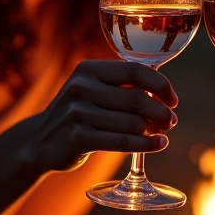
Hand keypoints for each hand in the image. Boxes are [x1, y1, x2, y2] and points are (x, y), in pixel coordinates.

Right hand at [27, 59, 177, 172]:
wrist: (40, 139)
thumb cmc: (80, 112)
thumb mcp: (95, 90)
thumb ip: (124, 87)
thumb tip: (165, 96)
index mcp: (89, 69)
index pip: (135, 70)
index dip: (161, 85)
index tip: (173, 99)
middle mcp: (81, 87)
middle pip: (137, 98)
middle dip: (161, 111)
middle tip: (171, 121)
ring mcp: (77, 113)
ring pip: (132, 122)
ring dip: (154, 130)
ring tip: (161, 133)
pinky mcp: (78, 138)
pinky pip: (122, 142)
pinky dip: (146, 144)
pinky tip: (158, 144)